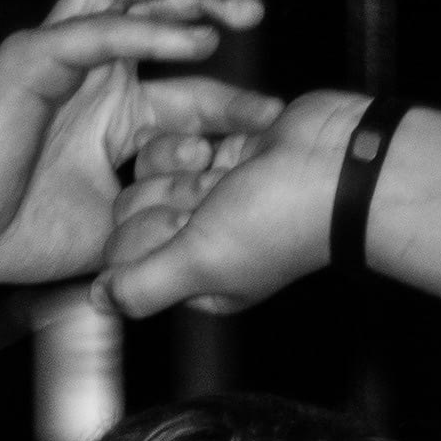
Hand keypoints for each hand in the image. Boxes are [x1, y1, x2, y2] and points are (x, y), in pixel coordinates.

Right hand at [0, 0, 272, 294]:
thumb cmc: (7, 234)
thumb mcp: (104, 227)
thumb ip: (149, 211)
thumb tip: (196, 225)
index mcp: (102, 111)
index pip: (178, 86)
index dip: (228, 98)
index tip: (268, 117)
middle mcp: (84, 73)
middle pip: (153, 6)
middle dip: (209, 1)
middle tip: (253, 14)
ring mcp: (56, 57)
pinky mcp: (33, 58)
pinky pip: (98, 29)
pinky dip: (148, 30)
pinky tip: (194, 40)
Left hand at [100, 81, 368, 320]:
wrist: (340, 160)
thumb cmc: (280, 219)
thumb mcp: (201, 265)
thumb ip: (143, 288)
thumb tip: (99, 300)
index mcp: (194, 283)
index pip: (124, 264)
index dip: (143, 237)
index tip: (183, 227)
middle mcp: (198, 244)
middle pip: (130, 214)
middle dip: (163, 196)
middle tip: (206, 195)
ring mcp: (208, 197)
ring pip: (146, 173)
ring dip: (175, 163)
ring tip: (214, 163)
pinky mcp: (220, 153)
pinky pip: (173, 143)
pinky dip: (192, 140)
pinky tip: (216, 144)